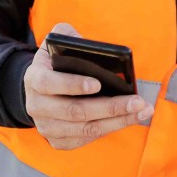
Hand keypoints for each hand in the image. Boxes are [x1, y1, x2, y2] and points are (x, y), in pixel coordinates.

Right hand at [25, 23, 152, 148]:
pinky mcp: (58, 141)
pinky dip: (111, 129)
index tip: (98, 84)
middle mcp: (37, 106)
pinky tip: (130, 119)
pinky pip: (87, 139)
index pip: (50, 83)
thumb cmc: (55, 63)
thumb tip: (87, 43)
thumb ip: (67, 35)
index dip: (73, 85)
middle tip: (137, 101)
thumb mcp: (55, 43)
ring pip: (86, 129)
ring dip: (118, 122)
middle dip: (110, 107)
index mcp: (35, 79)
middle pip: (75, 112)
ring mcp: (47, 127)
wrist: (40, 90)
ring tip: (142, 111)